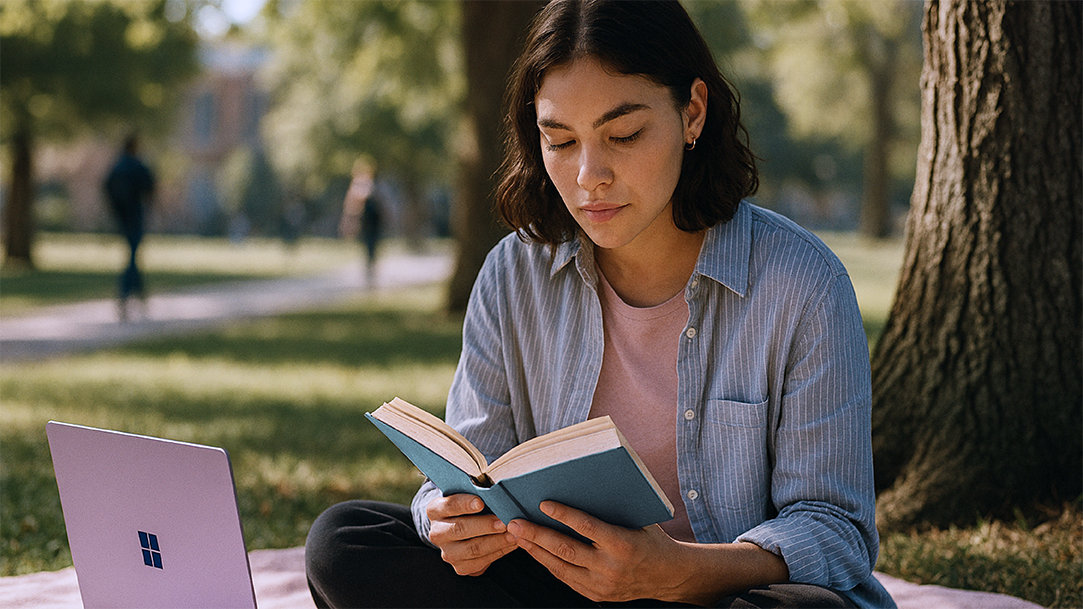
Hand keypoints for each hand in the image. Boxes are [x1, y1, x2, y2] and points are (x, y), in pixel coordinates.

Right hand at [426, 493, 518, 575]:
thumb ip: (477, 496)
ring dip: (496, 542)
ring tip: (513, 535)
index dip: (465, 504)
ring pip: (472, 548)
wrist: (461, 529)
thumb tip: (497, 495)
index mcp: (435, 510)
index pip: (449, 505)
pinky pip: (480, 562)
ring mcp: (447, 552)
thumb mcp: (467, 497)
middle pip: (461, 529)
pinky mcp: (459, 567)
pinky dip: (498, 552)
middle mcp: (437, 533)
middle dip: (485, 525)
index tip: (481, 502)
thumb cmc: (469, 508)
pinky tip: (511, 545)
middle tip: (504, 522)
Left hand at [505, 501, 683, 602]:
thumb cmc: (651, 539)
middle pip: (566, 550)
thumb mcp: (638, 519)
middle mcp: (611, 567)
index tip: (543, 503)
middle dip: (537, 535)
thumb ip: (611, 509)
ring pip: (560, 567)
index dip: (564, 515)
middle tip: (514, 522)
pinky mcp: (596, 594)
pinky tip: (534, 550)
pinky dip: (547, 563)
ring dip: (535, 550)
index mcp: (623, 544)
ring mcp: (602, 585)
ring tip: (517, 534)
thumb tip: (580, 484)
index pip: (587, 527)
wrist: (668, 576)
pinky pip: (565, 578)